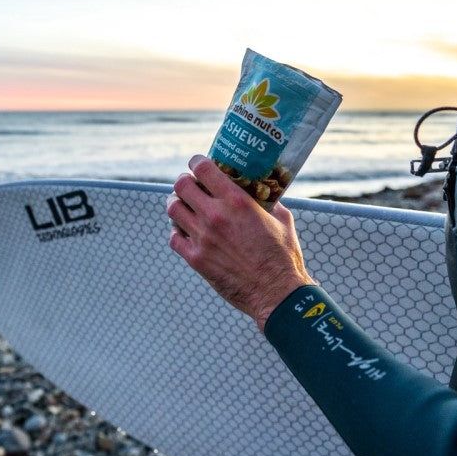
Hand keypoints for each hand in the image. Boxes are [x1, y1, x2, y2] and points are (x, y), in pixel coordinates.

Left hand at [167, 154, 315, 330]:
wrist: (277, 293)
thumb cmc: (283, 256)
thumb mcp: (282, 219)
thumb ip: (268, 202)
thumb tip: (263, 192)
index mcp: (236, 201)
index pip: (203, 168)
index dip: (197, 162)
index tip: (198, 163)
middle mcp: (215, 215)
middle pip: (181, 185)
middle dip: (185, 181)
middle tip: (191, 185)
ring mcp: (202, 238)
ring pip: (173, 209)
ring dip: (177, 203)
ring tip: (184, 205)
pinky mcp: (196, 259)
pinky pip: (174, 238)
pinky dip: (177, 231)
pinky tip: (186, 232)